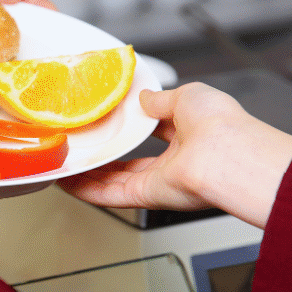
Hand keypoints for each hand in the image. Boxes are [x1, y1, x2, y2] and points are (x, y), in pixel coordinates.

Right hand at [57, 83, 291, 227]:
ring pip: (115, 180)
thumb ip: (161, 98)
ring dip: (88, 174)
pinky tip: (67, 182)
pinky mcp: (147, 196)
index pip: (155, 133)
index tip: (109, 121)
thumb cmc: (220, 125)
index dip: (132, 128)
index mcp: (190, 136)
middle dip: (105, 157)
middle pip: (130, 162)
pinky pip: (111, 195)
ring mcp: (160, 181)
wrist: (227, 154)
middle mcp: (175, 162)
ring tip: (64, 164)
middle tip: (80, 146)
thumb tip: (144, 96)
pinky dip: (87, 190)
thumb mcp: (188, 95)